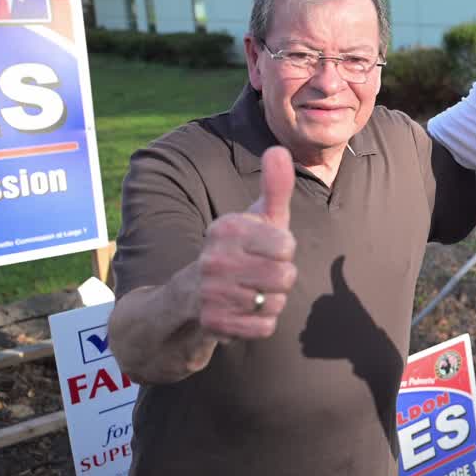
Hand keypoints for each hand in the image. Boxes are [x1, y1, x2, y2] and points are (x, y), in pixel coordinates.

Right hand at [193, 146, 297, 339]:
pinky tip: (243, 312)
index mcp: (225, 229)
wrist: (188, 299)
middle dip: (280, 278)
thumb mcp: (255, 218)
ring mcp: (211, 293)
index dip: (283, 251)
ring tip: (249, 291)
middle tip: (259, 274)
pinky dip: (261, 323)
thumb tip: (280, 148)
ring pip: (276, 303)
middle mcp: (213, 259)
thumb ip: (274, 186)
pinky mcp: (212, 323)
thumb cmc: (237, 251)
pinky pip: (264, 327)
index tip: (264, 250)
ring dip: (271, 301)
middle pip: (285, 276)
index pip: (286, 246)